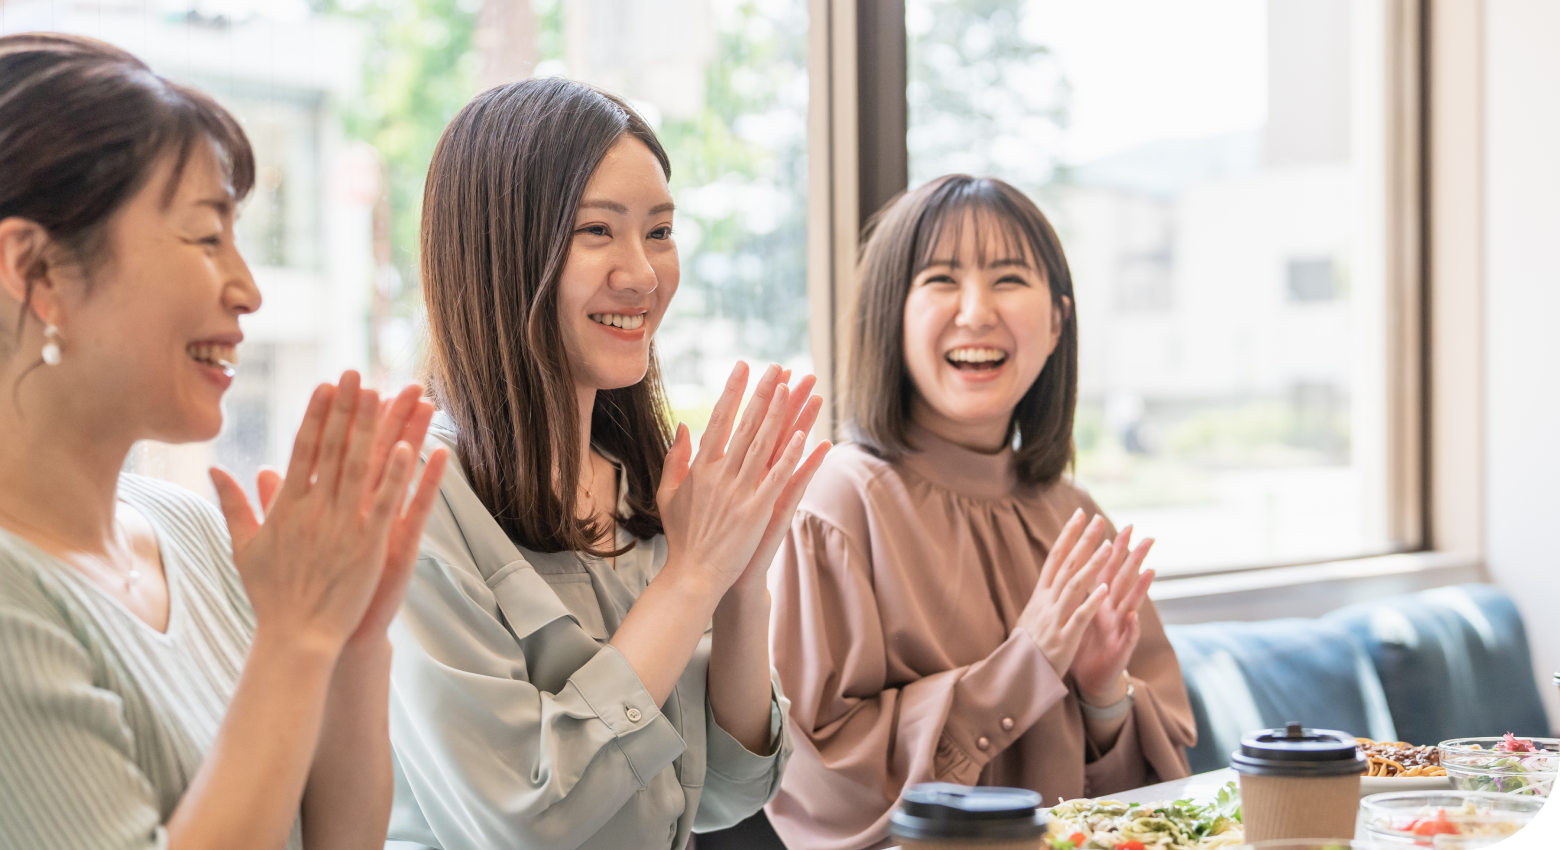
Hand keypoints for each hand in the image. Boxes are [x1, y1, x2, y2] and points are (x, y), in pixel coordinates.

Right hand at [210, 372, 437, 655]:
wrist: (296, 638)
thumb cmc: (271, 596)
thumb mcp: (244, 547)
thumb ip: (234, 505)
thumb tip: (215, 471)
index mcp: (287, 508)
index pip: (303, 450)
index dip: (316, 416)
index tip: (326, 385)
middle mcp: (314, 510)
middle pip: (332, 449)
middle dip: (345, 409)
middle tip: (357, 373)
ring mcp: (342, 527)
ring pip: (360, 467)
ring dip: (371, 429)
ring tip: (383, 394)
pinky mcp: (369, 546)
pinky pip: (385, 504)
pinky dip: (395, 475)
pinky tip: (408, 446)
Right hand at [655, 362, 817, 593]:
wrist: (694, 574)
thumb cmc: (682, 535)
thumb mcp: (668, 493)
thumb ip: (675, 458)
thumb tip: (682, 427)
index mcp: (700, 467)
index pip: (719, 419)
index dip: (733, 391)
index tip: (742, 366)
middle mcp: (720, 474)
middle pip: (746, 425)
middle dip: (762, 393)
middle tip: (776, 366)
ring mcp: (740, 492)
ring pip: (763, 444)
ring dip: (779, 414)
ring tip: (792, 387)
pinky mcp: (757, 511)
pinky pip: (777, 478)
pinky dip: (789, 456)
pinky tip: (803, 435)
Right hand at [1015, 510, 1114, 676]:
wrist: (1016, 675)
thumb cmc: (1026, 646)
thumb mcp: (1031, 615)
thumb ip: (1043, 596)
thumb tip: (1050, 577)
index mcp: (1040, 595)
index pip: (1055, 558)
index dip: (1068, 535)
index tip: (1079, 515)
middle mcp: (1046, 602)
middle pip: (1066, 565)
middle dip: (1083, 541)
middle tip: (1098, 519)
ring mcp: (1054, 619)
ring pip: (1074, 586)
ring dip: (1091, 565)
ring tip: (1109, 547)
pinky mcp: (1063, 638)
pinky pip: (1078, 616)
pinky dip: (1091, 601)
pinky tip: (1104, 588)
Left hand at [1070, 525, 1154, 703]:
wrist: (1090, 679)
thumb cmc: (1085, 644)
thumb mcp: (1081, 614)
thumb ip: (1085, 591)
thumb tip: (1083, 563)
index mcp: (1099, 601)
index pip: (1105, 569)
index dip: (1111, 549)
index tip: (1117, 526)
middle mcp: (1112, 611)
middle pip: (1123, 580)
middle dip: (1133, 559)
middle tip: (1146, 537)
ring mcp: (1119, 630)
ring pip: (1131, 604)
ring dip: (1141, 588)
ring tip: (1151, 569)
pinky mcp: (1120, 651)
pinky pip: (1127, 639)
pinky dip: (1131, 629)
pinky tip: (1135, 617)